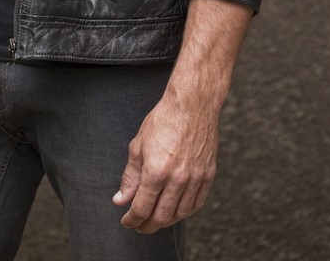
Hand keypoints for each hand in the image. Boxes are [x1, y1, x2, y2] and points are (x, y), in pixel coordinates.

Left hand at [113, 82, 218, 233]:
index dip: (131, 219)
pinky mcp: (208, 175)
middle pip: (161, 217)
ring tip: (155, 217)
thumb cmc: (164, 120)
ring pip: (179, 214)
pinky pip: (197, 204)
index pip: (142, 209)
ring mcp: (195, 179)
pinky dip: (184, 212)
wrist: (192, 104)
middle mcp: (177, 179)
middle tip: (138, 224)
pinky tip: (175, 209)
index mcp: (156, 171)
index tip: (126, 220)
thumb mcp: (138, 146)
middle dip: (146, 225)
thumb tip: (121, 200)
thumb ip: (130, 177)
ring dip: (165, 221)